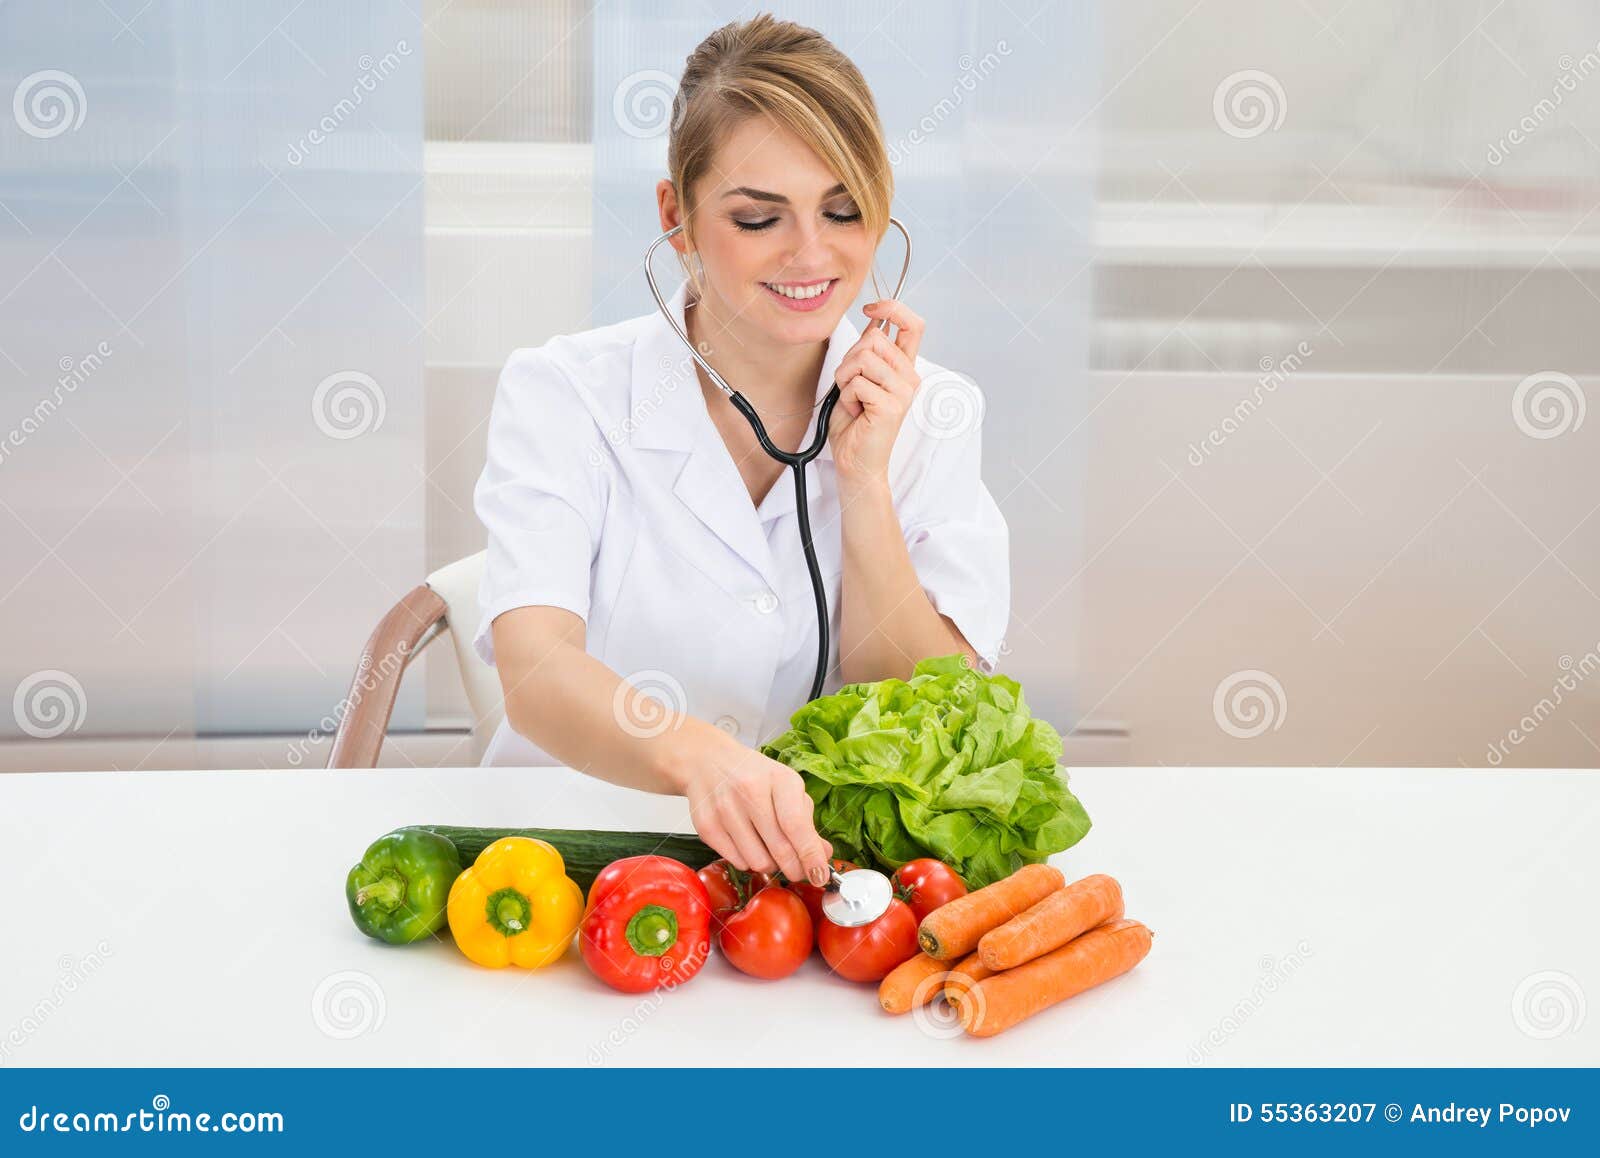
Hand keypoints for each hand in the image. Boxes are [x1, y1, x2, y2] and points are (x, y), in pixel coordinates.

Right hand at [676, 729, 833, 885]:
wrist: (707, 762)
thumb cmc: (754, 776)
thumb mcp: (786, 788)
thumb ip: (806, 821)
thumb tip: (823, 854)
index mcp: (778, 779)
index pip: (796, 825)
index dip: (810, 855)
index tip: (820, 875)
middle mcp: (750, 791)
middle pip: (779, 849)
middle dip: (795, 869)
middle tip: (798, 871)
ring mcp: (725, 809)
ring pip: (758, 862)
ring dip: (770, 865)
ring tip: (768, 847)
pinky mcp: (706, 825)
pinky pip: (737, 862)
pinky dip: (748, 860)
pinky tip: (747, 842)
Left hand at [826, 299, 924, 485]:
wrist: (855, 462)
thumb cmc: (855, 424)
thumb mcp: (858, 379)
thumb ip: (867, 353)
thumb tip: (872, 322)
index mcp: (904, 368)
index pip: (913, 325)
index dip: (893, 308)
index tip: (871, 309)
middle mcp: (909, 377)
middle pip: (874, 338)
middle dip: (849, 359)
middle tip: (850, 385)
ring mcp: (903, 391)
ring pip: (863, 358)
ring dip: (845, 378)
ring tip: (853, 399)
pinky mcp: (892, 405)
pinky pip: (857, 383)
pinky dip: (847, 396)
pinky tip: (856, 412)